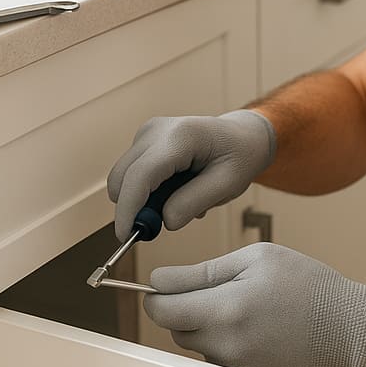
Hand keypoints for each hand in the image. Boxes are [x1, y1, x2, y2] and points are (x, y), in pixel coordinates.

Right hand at [107, 111, 275, 240]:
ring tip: (178, 201)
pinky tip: (174, 189)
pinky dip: (145, 190)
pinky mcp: (144, 140)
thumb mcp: (228, 185)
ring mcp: (148, 132)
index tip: (126, 236)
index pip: (141, 174)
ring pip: (124, 177)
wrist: (242, 137)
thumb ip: (194, 203)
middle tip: (157, 227)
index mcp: (181, 136)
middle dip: (132, 207)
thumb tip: (164, 221)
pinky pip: (132, 174)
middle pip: (123, 176)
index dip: (128, 208)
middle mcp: (157, 129)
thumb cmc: (239, 157)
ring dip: (141, 199)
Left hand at [143, 243, 365, 366]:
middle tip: (219, 288)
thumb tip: (160, 280)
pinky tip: (257, 327)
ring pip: (197, 344)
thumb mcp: (258, 259)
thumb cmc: (308, 285)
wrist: (347, 327)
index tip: (161, 284)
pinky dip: (227, 341)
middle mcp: (225, 344)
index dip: (155, 294)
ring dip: (207, 325)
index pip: (162, 309)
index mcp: (227, 308)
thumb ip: (204, 271)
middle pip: (176, 328)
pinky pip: (219, 358)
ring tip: (247, 307)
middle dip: (185, 307)